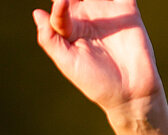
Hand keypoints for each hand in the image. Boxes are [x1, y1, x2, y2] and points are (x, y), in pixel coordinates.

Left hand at [32, 0, 162, 112]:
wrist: (130, 92)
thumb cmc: (96, 82)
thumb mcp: (68, 62)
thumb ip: (51, 39)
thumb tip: (37, 13)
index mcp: (70, 28)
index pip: (59, 5)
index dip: (58, 2)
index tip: (62, 0)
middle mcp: (88, 16)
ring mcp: (108, 12)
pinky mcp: (128, 10)